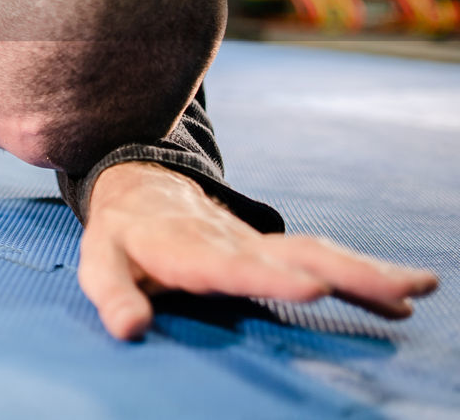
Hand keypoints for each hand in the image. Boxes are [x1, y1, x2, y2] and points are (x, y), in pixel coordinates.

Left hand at [78, 161, 438, 339]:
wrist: (140, 190)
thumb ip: (114, 295)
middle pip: (294, 256)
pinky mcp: (273, 250)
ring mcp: (258, 244)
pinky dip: (362, 276)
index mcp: (189, 249)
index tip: (312, 285)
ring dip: (368, 273)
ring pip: (318, 253)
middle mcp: (233, 242)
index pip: (231, 265)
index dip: (269, 276)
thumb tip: (128, 328)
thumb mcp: (100, 264)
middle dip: (347, 273)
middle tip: (399, 291)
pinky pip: (321, 258)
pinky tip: (401, 298)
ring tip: (417, 290)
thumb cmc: (120, 236)